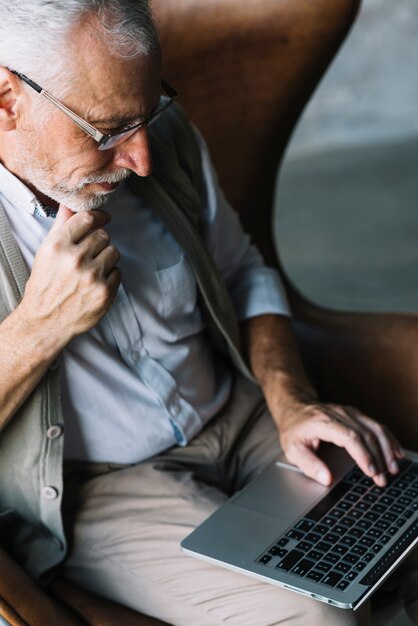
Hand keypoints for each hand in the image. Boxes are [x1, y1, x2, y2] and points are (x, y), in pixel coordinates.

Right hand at [19, 205, 120, 344]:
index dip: (99, 217)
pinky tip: (96, 282)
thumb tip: (71, 204)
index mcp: (58, 246)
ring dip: (107, 258)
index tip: (104, 219)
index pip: (87, 219)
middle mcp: (75, 259)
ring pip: (114, 251)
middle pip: (103, 235)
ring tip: (93, 268)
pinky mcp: (105, 292)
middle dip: (99, 241)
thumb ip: (61, 227)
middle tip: (91, 253)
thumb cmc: (45, 285)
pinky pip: (118, 272)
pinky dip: (110, 276)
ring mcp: (92, 276)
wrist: (46, 321)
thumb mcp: (46, 253)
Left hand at [276, 399, 404, 486]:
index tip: (371, 471)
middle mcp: (339, 415)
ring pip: (374, 428)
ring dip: (387, 448)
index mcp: (323, 422)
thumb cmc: (294, 428)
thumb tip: (326, 479)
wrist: (294, 406)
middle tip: (383, 479)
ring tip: (394, 468)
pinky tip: (396, 451)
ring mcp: (349, 413)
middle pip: (365, 434)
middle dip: (378, 458)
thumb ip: (309, 464)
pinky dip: (388, 439)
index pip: (349, 437)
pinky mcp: (355, 414)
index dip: (363, 455)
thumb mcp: (292, 448)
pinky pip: (375, 425)